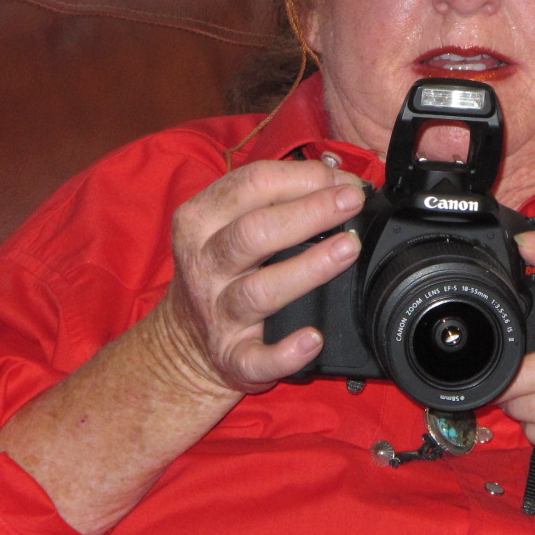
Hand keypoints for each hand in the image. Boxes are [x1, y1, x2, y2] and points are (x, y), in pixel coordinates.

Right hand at [146, 159, 366, 401]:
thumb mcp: (227, 222)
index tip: (343, 180)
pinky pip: (258, 358)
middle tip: (352, 202)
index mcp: (200, 221)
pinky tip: (313, 339)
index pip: (250, 185)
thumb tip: (338, 178)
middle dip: (309, 212)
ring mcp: (218, 313)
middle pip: (255, 232)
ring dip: (308, 268)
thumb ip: (273, 197)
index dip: (303, 176)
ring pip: (260, 290)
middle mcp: (205, 265)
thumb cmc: (219, 268)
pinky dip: (286, 351)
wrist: (182, 341)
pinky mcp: (232, 356)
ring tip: (347, 249)